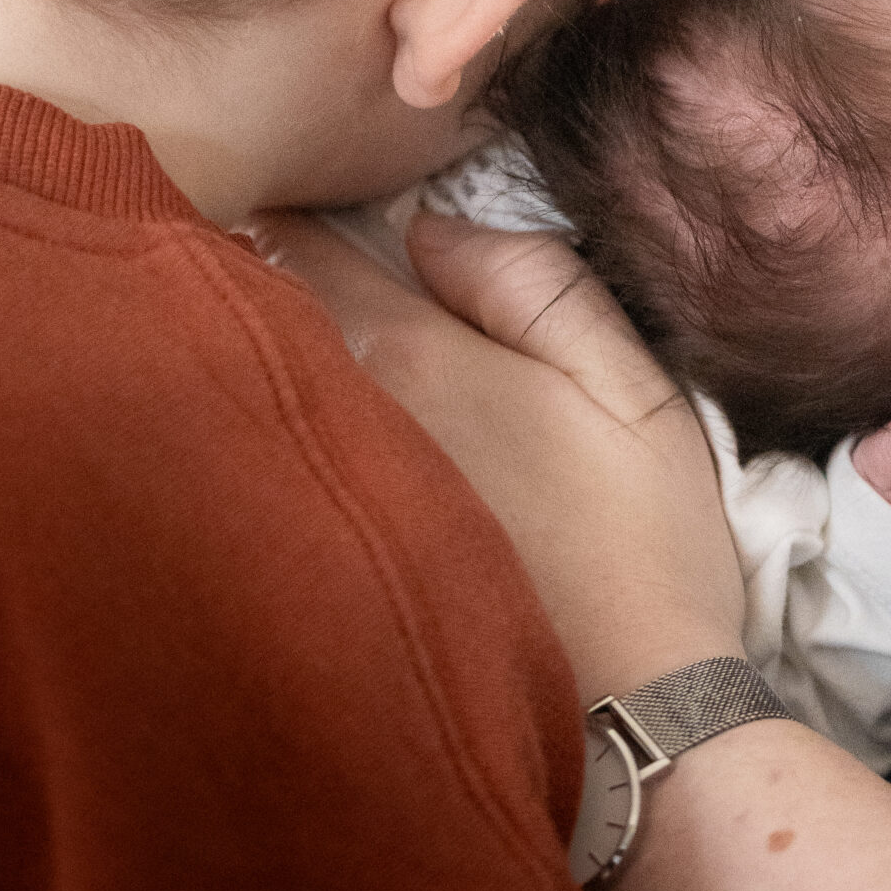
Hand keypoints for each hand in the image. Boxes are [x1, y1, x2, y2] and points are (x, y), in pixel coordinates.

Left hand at [245, 209, 745, 698]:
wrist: (632, 712)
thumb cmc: (642, 534)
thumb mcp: (627, 379)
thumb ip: (532, 282)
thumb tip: (427, 226)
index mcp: (413, 357)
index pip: (305, 251)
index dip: (284, 205)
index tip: (282, 177)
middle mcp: (345, 421)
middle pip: (263, 319)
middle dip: (247, 268)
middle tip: (255, 225)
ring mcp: (323, 500)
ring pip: (263, 394)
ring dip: (252, 350)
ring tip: (256, 314)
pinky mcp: (323, 568)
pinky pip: (272, 465)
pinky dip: (265, 428)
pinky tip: (285, 427)